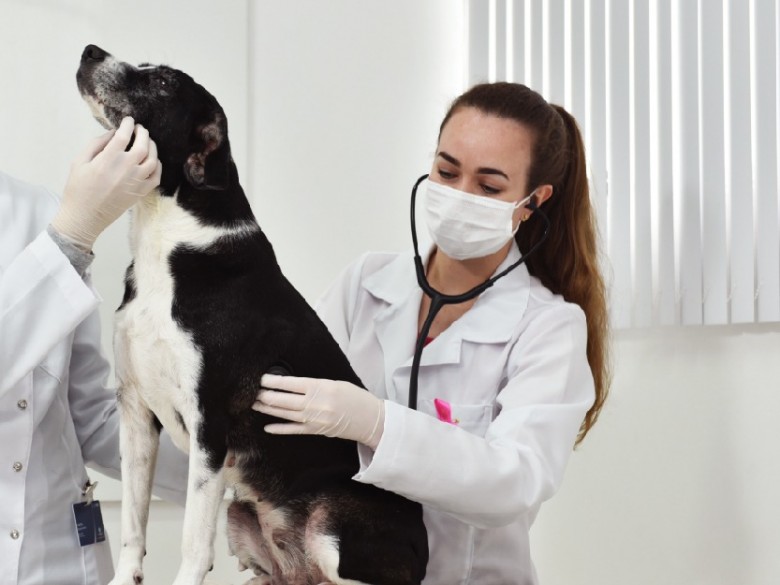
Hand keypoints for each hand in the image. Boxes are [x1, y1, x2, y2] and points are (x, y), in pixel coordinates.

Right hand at [51, 117, 161, 250]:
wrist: (85, 217)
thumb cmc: (78, 189)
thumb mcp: (79, 162)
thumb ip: (96, 144)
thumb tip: (112, 133)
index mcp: (108, 159)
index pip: (124, 135)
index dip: (128, 124)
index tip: (128, 120)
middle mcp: (126, 169)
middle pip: (143, 145)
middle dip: (143, 133)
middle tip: (139, 129)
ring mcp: (136, 182)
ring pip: (153, 160)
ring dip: (152, 147)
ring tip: (147, 142)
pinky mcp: (141, 193)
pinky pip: (156, 177)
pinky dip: (157, 166)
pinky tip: (152, 161)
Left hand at [253, 374, 384, 449]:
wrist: (368, 418)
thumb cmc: (354, 397)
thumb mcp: (335, 383)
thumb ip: (314, 385)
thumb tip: (292, 384)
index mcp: (320, 388)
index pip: (291, 384)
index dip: (273, 381)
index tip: (261, 378)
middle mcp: (315, 404)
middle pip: (283, 400)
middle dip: (265, 395)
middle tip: (251, 392)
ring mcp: (314, 419)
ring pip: (285, 414)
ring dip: (268, 409)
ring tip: (254, 404)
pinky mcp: (315, 430)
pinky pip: (294, 430)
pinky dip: (280, 428)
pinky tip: (268, 427)